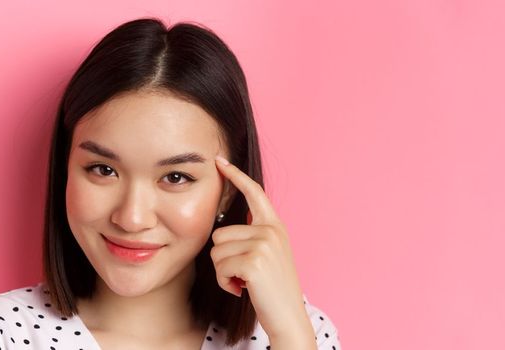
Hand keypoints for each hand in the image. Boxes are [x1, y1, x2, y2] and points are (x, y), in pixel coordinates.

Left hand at [210, 154, 314, 345]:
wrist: (288, 317)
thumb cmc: (272, 289)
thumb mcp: (268, 255)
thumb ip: (254, 236)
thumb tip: (226, 226)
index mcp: (274, 226)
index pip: (254, 193)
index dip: (236, 176)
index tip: (220, 161)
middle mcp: (271, 231)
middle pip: (220, 233)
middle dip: (223, 258)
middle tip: (242, 275)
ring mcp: (264, 245)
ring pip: (216, 251)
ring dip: (222, 272)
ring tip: (244, 282)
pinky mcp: (254, 262)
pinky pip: (220, 267)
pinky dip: (224, 283)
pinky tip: (241, 290)